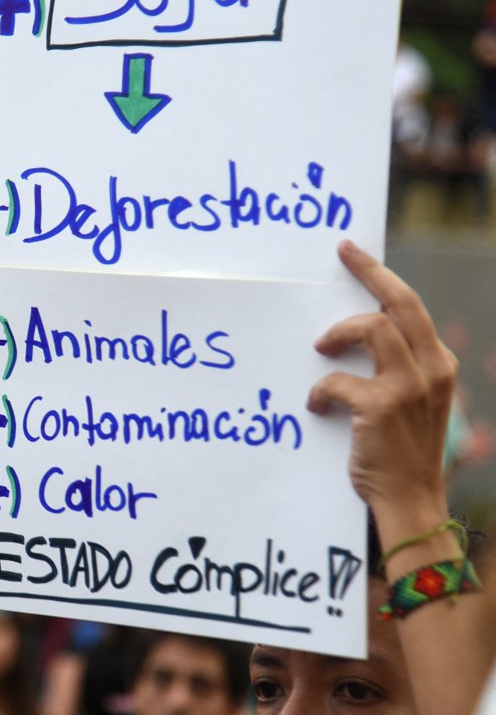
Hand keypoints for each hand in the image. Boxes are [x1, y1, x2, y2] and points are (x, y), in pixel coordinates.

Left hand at [307, 240, 456, 511]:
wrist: (410, 501)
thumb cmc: (399, 454)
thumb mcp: (408, 405)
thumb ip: (393, 371)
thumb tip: (349, 339)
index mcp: (437, 365)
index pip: (410, 307)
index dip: (380, 276)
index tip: (353, 253)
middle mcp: (431, 370)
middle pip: (399, 303)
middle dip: (369, 272)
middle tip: (343, 254)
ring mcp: (409, 387)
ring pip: (373, 328)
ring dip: (340, 334)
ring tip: (321, 349)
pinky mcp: (381, 407)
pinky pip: (338, 379)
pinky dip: (321, 391)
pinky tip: (317, 408)